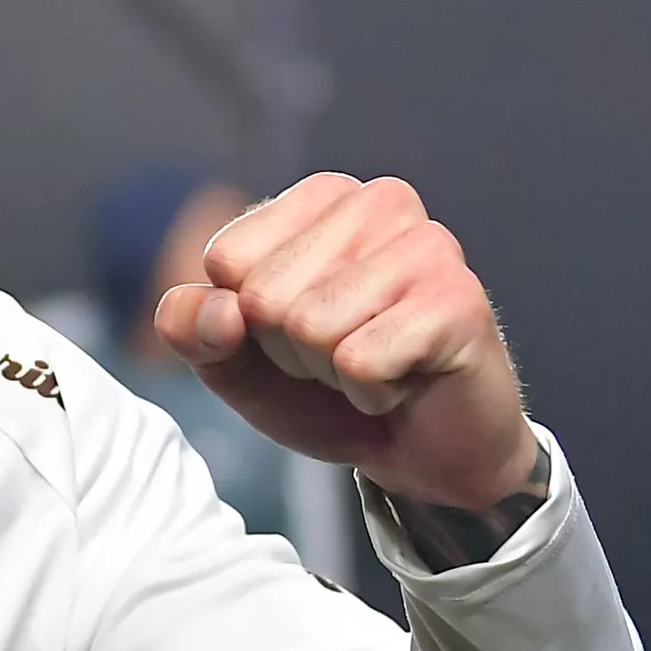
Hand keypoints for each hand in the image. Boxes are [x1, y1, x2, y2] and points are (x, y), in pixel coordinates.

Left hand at [155, 173, 539, 512]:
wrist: (426, 452)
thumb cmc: (330, 391)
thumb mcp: (235, 363)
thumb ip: (193, 329)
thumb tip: (215, 310)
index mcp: (321, 197)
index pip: (226, 258)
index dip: (245, 321)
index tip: (297, 333)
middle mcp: (378, 203)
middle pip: (265, 295)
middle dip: (290, 350)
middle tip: (343, 356)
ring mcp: (427, 245)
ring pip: (310, 327)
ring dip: (331, 372)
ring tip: (375, 365)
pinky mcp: (457, 300)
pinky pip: (360, 362)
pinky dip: (371, 393)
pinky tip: (405, 381)